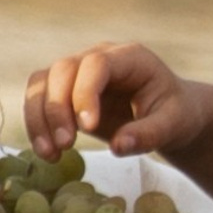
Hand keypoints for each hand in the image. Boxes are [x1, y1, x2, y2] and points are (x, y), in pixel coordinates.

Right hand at [25, 43, 205, 162]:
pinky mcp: (65, 90)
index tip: (88, 127)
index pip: (97, 64)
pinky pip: (39, 99)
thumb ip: (149, 134)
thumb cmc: (175, 115)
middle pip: (63, 70)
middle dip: (57, 108)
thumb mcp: (174, 125)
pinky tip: (47, 152)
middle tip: (65, 145)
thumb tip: (118, 147)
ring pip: (42, 83)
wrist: (169, 114)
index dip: (86, 92)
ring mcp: (78, 71)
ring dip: (39, 118)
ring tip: (50, 154)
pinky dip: (37, 125)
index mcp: (130, 57)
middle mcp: (98, 57)